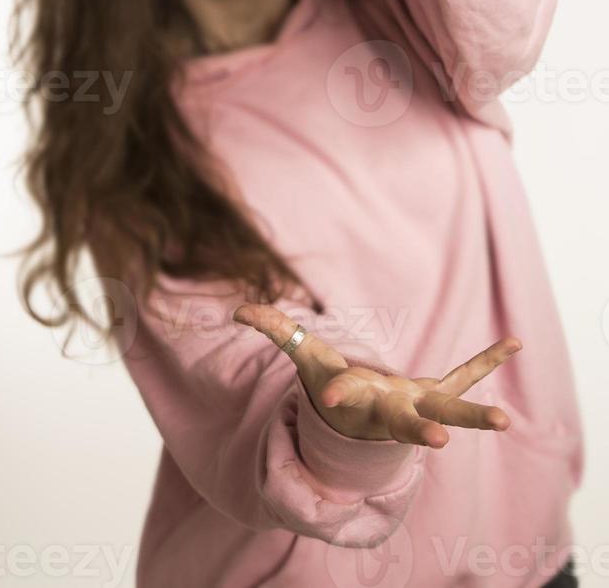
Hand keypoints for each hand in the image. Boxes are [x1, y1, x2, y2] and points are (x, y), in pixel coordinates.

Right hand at [233, 302, 521, 448]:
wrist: (356, 419)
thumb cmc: (329, 382)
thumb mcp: (304, 355)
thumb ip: (275, 330)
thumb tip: (237, 310)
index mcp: (356, 398)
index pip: (346, 395)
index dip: (339, 392)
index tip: (332, 396)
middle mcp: (389, 408)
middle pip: (405, 422)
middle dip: (421, 429)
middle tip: (440, 442)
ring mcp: (416, 405)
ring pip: (446, 412)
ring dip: (472, 418)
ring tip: (504, 420)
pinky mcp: (435, 393)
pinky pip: (463, 377)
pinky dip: (487, 362)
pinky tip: (514, 343)